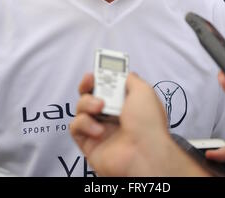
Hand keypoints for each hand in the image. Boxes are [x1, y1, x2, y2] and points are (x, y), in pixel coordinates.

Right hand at [70, 73, 209, 176]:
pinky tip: (99, 130)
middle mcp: (113, 115)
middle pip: (91, 94)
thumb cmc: (148, 123)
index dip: (102, 76)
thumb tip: (124, 73)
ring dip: (88, 103)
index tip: (97, 70)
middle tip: (90, 81)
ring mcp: (100, 129)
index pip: (109, 86)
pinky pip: (76, 127)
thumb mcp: (144, 91)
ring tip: (100, 108)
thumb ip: (130, 79)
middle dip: (88, 85)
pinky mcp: (89, 143)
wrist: (144, 153)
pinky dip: (85, 124)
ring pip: (81, 108)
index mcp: (127, 103)